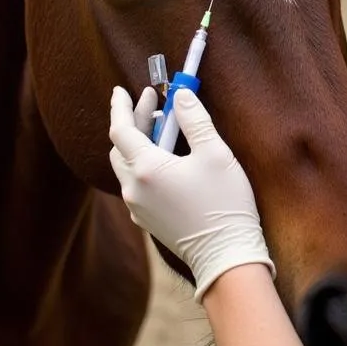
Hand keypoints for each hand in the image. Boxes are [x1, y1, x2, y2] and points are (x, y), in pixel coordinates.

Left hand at [108, 85, 273, 299]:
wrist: (226, 255)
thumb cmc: (224, 203)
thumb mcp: (215, 153)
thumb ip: (195, 120)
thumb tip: (181, 95)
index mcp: (147, 169)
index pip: (120, 129)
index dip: (121, 106)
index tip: (124, 90)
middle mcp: (134, 189)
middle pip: (120, 147)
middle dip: (133, 122)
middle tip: (153, 105)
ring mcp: (138, 208)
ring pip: (127, 167)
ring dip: (139, 144)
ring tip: (163, 130)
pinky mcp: (146, 220)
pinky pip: (136, 184)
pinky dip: (144, 165)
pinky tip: (166, 160)